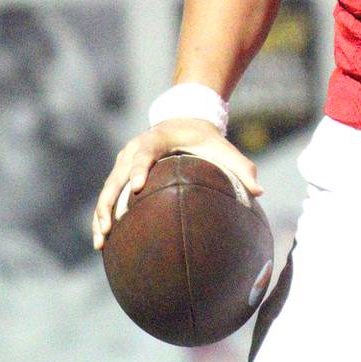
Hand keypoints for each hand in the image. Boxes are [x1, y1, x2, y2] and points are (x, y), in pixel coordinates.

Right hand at [91, 118, 260, 249]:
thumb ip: (242, 167)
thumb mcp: (223, 147)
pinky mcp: (120, 173)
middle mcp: (134, 149)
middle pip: (116, 175)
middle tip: (110, 226)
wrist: (183, 120)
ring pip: (107, 189)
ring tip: (100, 242)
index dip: (139, 169)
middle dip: (111, 201)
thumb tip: (260, 192)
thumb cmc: (204, 138)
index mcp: (156, 139)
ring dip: (102, 214)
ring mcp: (123, 162)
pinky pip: (108, 196)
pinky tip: (103, 241)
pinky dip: (103, 215)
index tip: (138, 188)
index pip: (144, 153)